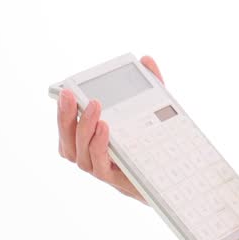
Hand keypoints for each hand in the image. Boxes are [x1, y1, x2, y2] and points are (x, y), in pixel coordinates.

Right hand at [56, 54, 165, 205]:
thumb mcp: (155, 110)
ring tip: (94, 106)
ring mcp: (100, 169)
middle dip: (65, 116)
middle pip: (67, 139)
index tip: (65, 91)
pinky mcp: (114, 179)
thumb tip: (147, 60)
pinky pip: (98, 165)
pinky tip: (106, 129)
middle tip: (70, 94)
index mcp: (93, 140)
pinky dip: (98, 146)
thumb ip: (151, 86)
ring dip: (83, 128)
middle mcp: (90, 156)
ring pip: (78, 153)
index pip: (67, 128)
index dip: (62, 112)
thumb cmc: (157, 142)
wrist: (176, 177)